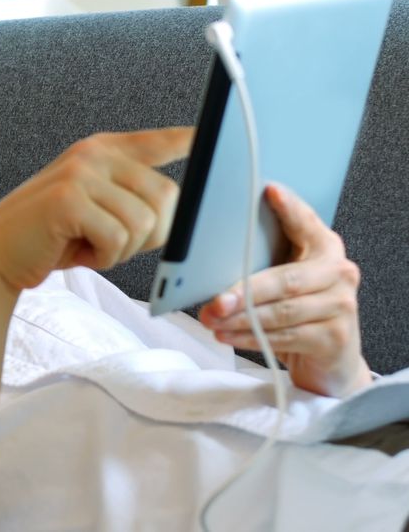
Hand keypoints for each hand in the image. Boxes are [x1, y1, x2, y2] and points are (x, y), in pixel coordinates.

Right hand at [0, 127, 191, 292]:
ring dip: (123, 250)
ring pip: (144, 222)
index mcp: (102, 150)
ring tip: (89, 246)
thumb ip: (127, 194)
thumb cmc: (49, 236)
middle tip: (114, 244)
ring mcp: (80, 174)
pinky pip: (118, 238)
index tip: (210, 132)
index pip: (157, 142)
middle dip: (152, 234)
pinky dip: (104, 258)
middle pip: (166, 195)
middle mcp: (93, 154)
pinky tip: (78, 253)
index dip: (187, 139)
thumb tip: (175, 208)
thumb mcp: (91, 205)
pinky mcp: (68, 200)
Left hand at [198, 183, 371, 397]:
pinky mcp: (334, 338)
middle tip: (214, 301)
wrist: (330, 360)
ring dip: (241, 318)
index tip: (269, 190)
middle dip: (244, 291)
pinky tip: (228, 336)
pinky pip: (285, 336)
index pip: (306, 223)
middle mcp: (340, 273)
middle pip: (286, 280)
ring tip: (212, 320)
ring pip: (281, 312)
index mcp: (326, 248)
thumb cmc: (298, 312)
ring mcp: (341, 306)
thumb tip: (210, 259)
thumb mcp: (285, 279)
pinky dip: (250, 337)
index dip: (289, 208)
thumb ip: (263, 262)